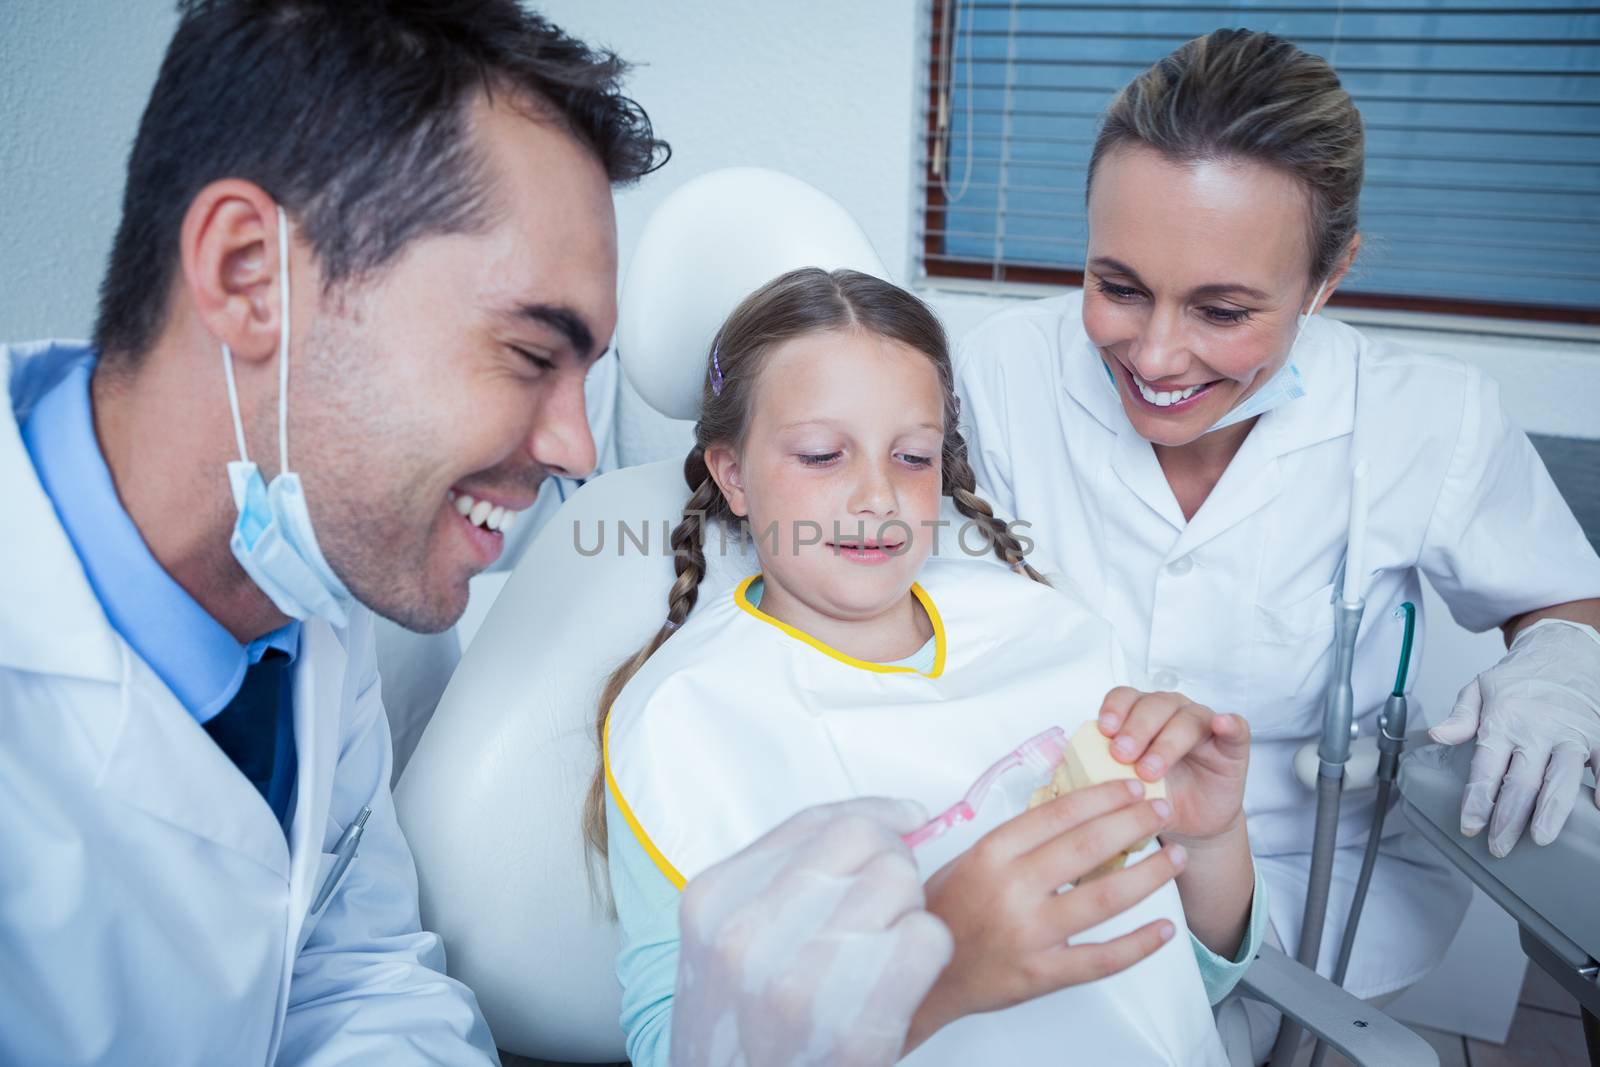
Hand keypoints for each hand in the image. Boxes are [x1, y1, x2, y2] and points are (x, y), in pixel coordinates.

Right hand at [671, 797, 953, 1066]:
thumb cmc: (738, 1026)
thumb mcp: (724, 935)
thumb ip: (780, 874)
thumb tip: (883, 821)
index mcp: (715, 899)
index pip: (822, 822)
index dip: (877, 814)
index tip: (906, 819)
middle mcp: (747, 934)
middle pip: (868, 844)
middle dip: (892, 864)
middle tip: (887, 902)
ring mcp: (797, 983)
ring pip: (900, 882)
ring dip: (908, 909)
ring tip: (882, 948)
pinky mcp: (853, 1028)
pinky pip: (926, 937)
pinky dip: (928, 952)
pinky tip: (900, 978)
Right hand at [909, 779, 1184, 1046]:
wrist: (921, 974)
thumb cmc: (944, 912)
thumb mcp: (968, 862)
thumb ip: (1016, 843)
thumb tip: (1073, 816)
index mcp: (991, 853)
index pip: (1058, 814)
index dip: (1102, 797)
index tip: (1130, 787)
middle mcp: (1012, 889)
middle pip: (1087, 847)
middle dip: (1134, 823)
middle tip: (1161, 810)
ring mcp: (1029, 933)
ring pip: (1104, 897)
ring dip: (1148, 875)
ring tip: (1176, 857)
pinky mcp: (1042, 974)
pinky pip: (1101, 959)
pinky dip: (1138, 944)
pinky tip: (1164, 930)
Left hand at [1096, 687, 1250, 843]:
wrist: (1192, 821)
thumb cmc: (1154, 796)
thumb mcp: (1124, 787)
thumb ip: (1102, 774)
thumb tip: (1067, 773)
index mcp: (1140, 715)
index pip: (1124, 698)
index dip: (1114, 710)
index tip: (1103, 731)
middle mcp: (1171, 712)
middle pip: (1153, 706)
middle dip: (1136, 729)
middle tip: (1122, 756)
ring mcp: (1203, 725)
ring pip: (1186, 718)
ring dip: (1167, 742)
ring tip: (1150, 770)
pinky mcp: (1232, 745)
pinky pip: (1236, 728)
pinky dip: (1230, 723)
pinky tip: (1222, 724)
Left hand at [1430, 619, 1599, 857]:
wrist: (1562, 650)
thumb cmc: (1518, 677)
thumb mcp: (1479, 689)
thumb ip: (1460, 717)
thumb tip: (1436, 735)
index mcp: (1503, 720)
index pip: (1485, 766)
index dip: (1477, 798)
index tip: (1469, 825)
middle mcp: (1536, 729)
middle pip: (1522, 780)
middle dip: (1509, 817)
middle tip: (1498, 846)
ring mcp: (1570, 733)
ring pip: (1562, 778)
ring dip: (1551, 811)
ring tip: (1541, 838)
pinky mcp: (1597, 734)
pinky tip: (1599, 809)